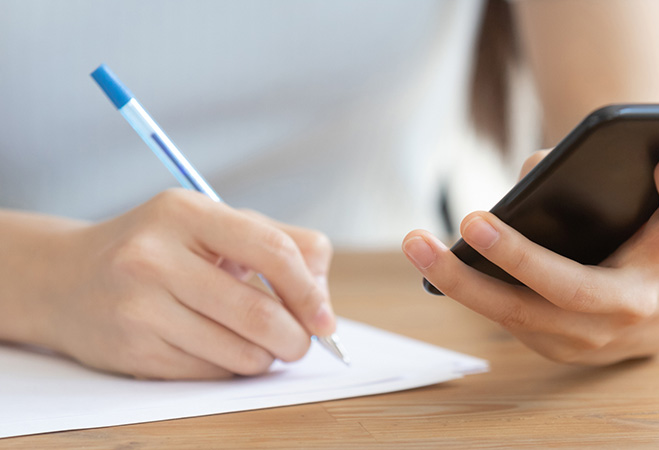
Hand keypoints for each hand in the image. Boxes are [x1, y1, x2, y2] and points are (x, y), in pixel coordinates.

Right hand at [25, 189, 334, 378]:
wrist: (67, 279)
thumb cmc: (160, 249)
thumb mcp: (214, 225)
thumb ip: (280, 245)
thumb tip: (324, 301)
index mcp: (186, 212)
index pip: (274, 252)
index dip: (311, 292)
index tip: (325, 319)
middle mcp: (156, 257)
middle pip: (260, 314)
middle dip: (296, 338)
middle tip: (300, 342)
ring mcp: (140, 307)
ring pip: (240, 352)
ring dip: (265, 356)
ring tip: (256, 341)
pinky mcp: (133, 350)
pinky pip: (212, 374)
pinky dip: (231, 367)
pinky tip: (217, 348)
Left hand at [403, 150, 658, 364]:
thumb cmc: (647, 248)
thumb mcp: (645, 212)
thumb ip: (599, 178)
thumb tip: (531, 170)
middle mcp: (630, 308)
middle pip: (569, 288)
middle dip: (516, 256)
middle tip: (471, 222)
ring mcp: (591, 339)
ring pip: (520, 315)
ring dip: (462, 282)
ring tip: (417, 244)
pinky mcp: (558, 350)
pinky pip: (507, 320)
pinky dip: (469, 292)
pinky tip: (434, 265)